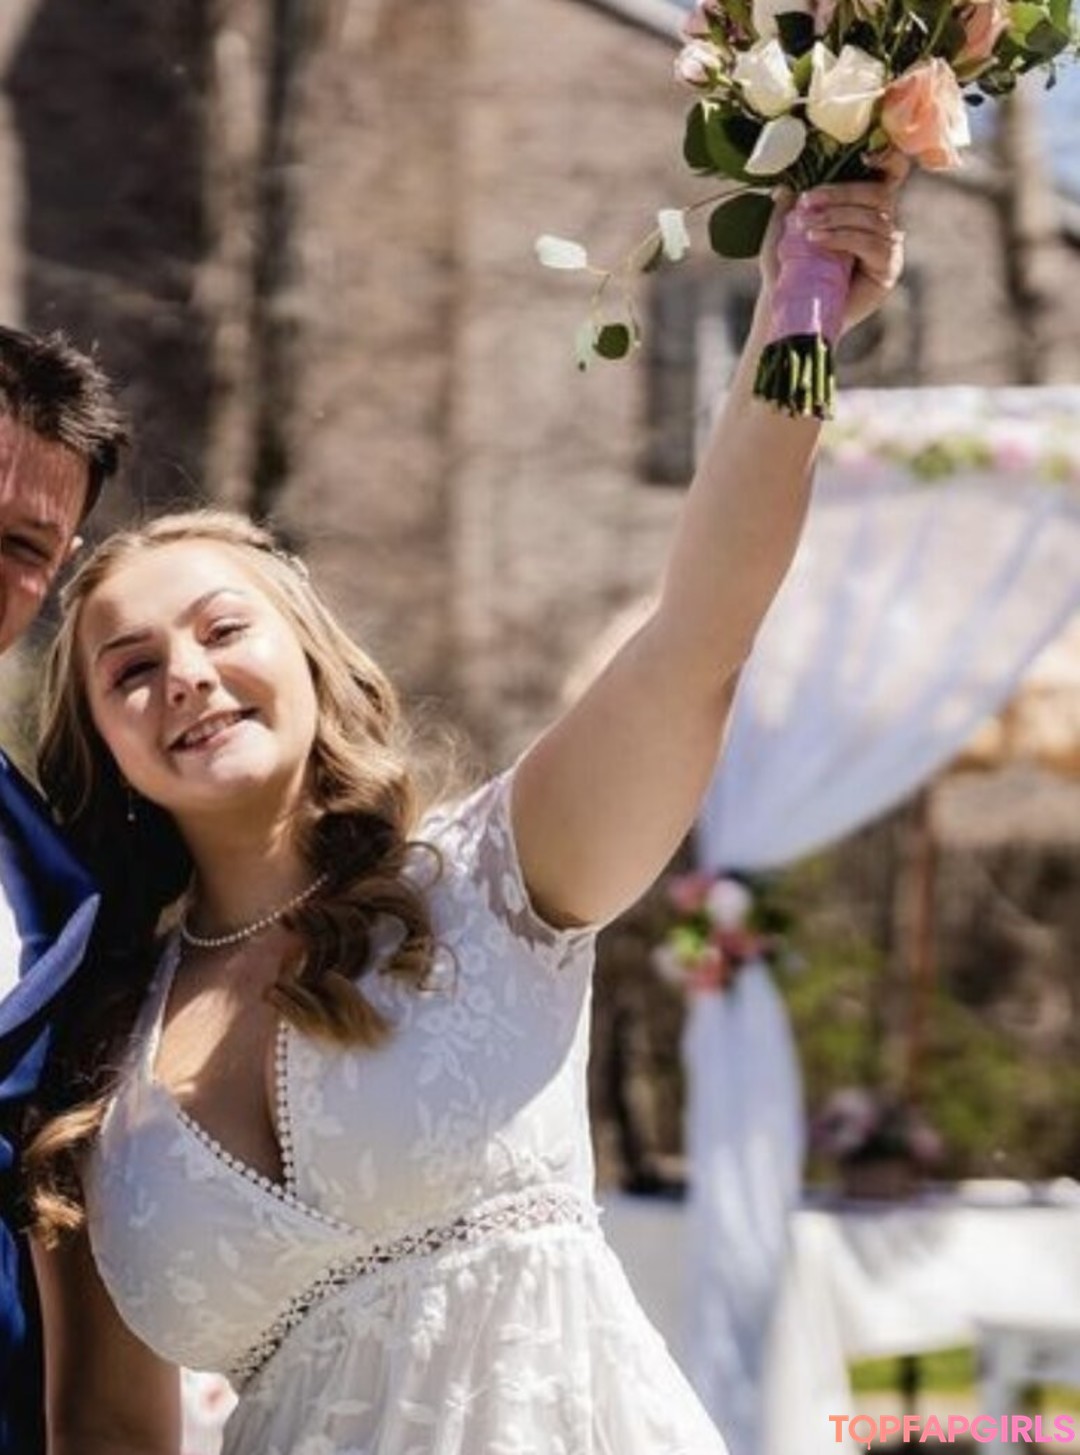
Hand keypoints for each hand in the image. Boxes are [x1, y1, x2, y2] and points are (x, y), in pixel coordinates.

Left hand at [760, 149, 910, 336]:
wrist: (791, 313)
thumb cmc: (788, 273)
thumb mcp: (783, 234)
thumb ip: (787, 207)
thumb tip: (784, 185)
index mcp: (864, 208)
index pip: (889, 174)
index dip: (887, 159)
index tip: (863, 156)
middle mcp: (883, 225)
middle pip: (880, 193)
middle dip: (842, 194)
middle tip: (808, 204)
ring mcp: (888, 248)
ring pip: (875, 218)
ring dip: (838, 217)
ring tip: (806, 229)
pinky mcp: (888, 271)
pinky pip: (874, 244)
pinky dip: (844, 237)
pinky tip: (818, 241)